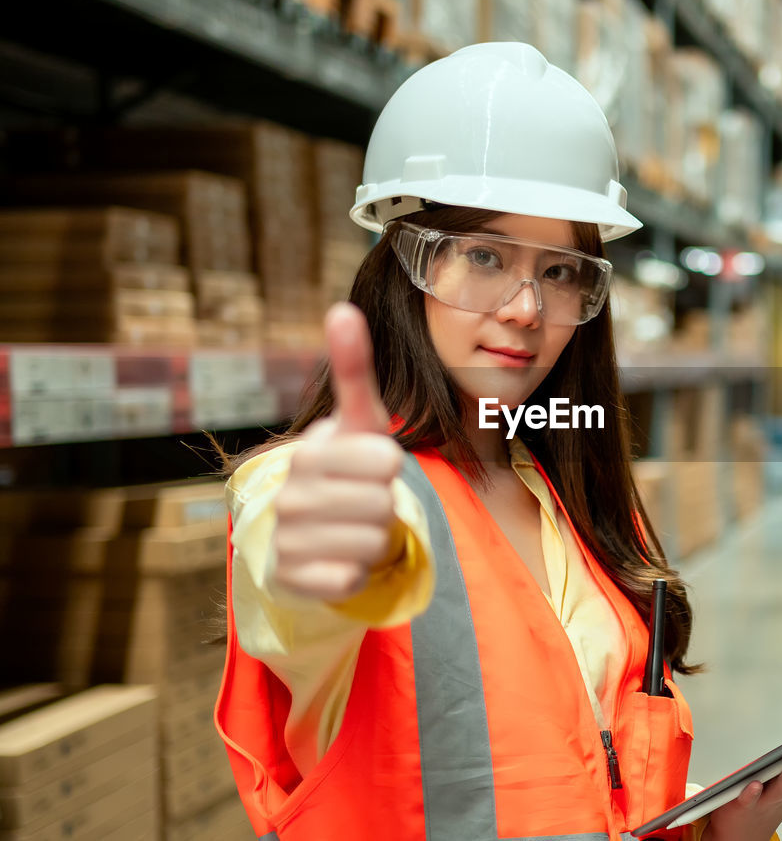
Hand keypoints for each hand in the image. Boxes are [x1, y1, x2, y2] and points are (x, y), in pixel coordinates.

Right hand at [271, 303, 405, 600]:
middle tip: (365, 501)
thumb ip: (355, 369)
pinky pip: (350, 577)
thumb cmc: (349, 471)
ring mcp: (286, 538)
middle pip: (384, 502)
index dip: (390, 466)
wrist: (313, 534)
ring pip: (373, 540)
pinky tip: (339, 560)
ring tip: (354, 527)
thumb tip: (342, 307)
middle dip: (386, 504)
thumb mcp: (360, 422)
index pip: (385, 459)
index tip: (370, 465)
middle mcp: (289, 494)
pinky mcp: (292, 579)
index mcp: (308, 452)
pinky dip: (356, 571)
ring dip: (375, 538)